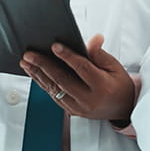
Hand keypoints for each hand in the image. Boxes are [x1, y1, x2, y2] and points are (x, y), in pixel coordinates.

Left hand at [20, 34, 134, 121]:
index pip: (81, 68)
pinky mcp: (72, 111)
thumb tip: (93, 39)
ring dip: (38, 74)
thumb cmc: (119, 84)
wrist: (123, 109)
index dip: (67, 56)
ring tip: (26, 61)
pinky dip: (42, 83)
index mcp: (102, 86)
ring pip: (54, 89)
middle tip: (30, 54)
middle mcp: (89, 99)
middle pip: (62, 80)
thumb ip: (100, 54)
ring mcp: (78, 108)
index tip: (54, 45)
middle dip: (43, 65)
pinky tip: (34, 73)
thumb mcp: (115, 66)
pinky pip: (54, 96)